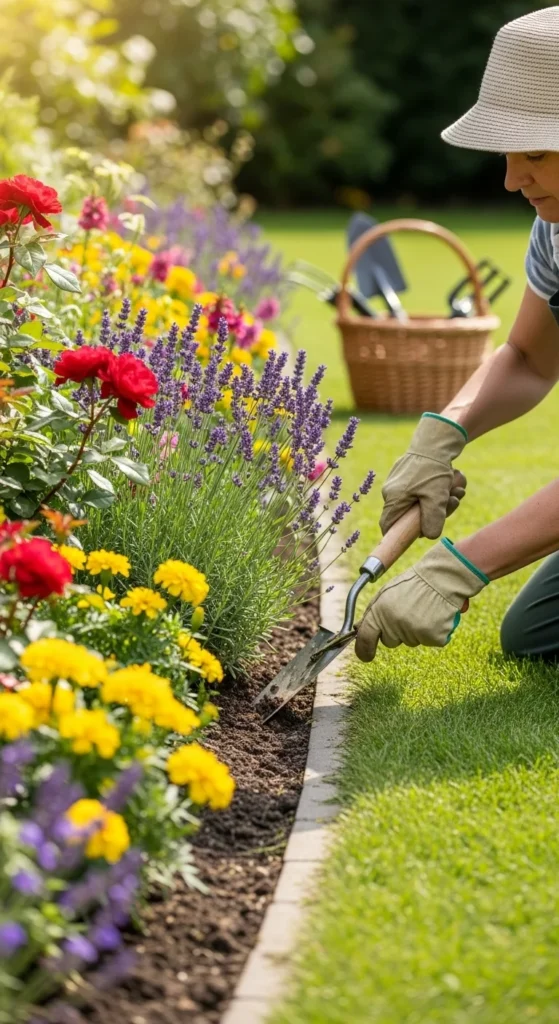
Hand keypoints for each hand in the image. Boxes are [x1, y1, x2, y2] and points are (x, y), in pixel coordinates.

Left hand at [354, 539, 488, 661]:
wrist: (443, 577)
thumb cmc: (414, 583)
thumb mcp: (386, 593)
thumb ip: (373, 613)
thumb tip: (359, 630)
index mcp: (380, 612)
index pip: (365, 638)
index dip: (363, 650)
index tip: (365, 656)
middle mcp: (395, 624)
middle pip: (390, 642)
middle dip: (396, 632)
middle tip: (408, 612)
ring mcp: (415, 633)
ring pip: (410, 641)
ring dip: (415, 630)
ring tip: (424, 609)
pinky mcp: (433, 637)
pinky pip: (429, 641)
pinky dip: (434, 632)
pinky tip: (436, 615)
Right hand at [380, 413, 467, 538]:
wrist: (434, 441)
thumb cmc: (433, 470)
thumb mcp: (436, 498)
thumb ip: (432, 521)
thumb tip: (428, 536)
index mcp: (393, 498)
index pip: (388, 525)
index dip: (399, 536)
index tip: (416, 536)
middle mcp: (391, 491)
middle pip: (408, 515)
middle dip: (432, 514)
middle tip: (452, 504)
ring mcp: (398, 482)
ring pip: (417, 502)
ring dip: (439, 502)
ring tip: (456, 491)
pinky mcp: (406, 474)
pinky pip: (419, 490)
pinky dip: (435, 491)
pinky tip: (451, 484)